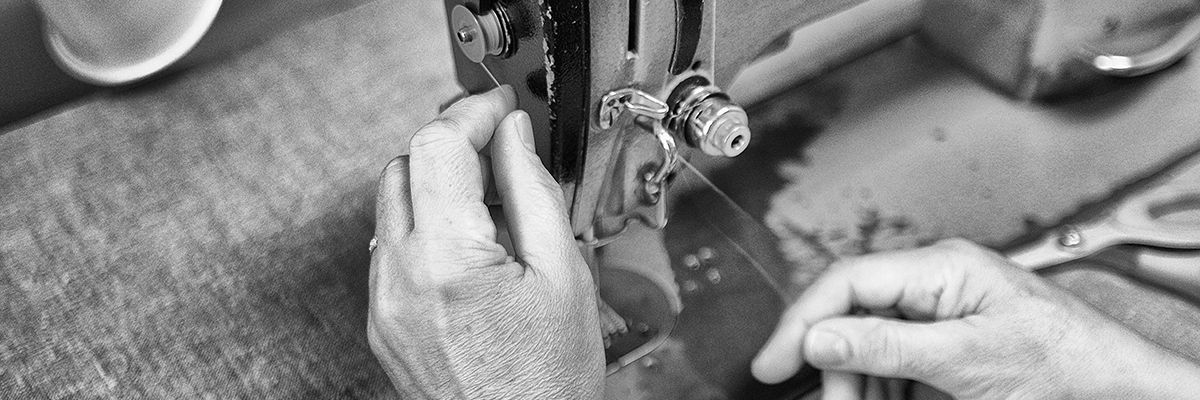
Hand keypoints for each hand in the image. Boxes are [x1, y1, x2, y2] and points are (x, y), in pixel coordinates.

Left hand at [367, 87, 603, 398]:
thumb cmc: (547, 381)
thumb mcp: (564, 275)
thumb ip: (535, 192)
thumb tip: (516, 135)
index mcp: (449, 260)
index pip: (440, 145)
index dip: (474, 112)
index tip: (500, 107)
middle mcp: (400, 277)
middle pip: (406, 164)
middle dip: (453, 144)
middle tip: (500, 150)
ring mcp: (383, 301)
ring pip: (392, 203)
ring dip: (436, 184)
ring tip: (492, 208)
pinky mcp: (381, 319)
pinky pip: (390, 246)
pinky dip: (425, 226)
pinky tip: (470, 247)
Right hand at [752, 239, 1199, 398]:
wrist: (1117, 386)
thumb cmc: (1065, 360)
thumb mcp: (964, 358)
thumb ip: (886, 346)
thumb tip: (819, 338)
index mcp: (940, 268)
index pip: (846, 282)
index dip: (801, 321)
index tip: (772, 361)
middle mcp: (935, 283)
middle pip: (852, 314)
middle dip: (831, 361)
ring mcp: (941, 312)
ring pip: (868, 342)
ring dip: (855, 380)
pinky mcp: (947, 342)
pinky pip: (893, 360)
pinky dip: (879, 387)